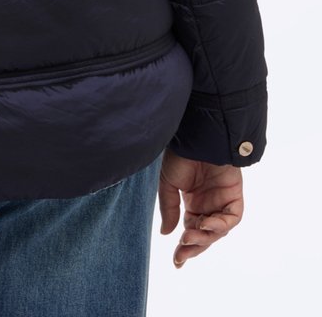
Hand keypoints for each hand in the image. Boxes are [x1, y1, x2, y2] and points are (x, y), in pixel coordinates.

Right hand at [158, 150, 243, 267]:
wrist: (196, 137)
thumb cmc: (180, 156)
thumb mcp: (168, 184)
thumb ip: (169, 209)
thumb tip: (166, 234)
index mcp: (192, 203)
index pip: (189, 230)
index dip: (184, 247)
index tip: (176, 262)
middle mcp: (208, 205)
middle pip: (204, 235)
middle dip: (194, 246)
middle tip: (182, 255)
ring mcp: (221, 201)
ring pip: (218, 230)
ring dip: (205, 237)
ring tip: (189, 236)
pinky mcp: (234, 196)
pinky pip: (231, 218)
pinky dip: (220, 225)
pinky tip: (206, 225)